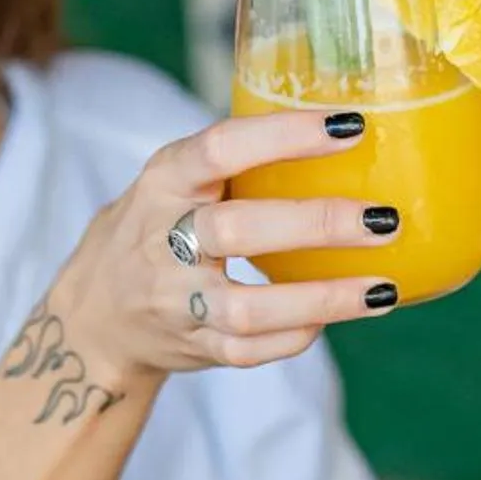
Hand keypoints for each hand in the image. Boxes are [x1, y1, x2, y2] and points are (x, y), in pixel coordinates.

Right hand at [43, 110, 400, 394]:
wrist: (97, 313)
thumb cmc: (159, 227)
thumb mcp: (175, 180)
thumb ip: (235, 162)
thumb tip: (344, 131)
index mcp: (164, 182)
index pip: (220, 149)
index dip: (284, 136)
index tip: (351, 127)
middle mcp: (163, 241)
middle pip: (236, 231)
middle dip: (314, 223)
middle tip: (384, 218)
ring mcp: (177, 302)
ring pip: (247, 307)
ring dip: (321, 299)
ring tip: (381, 288)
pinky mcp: (195, 349)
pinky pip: (251, 351)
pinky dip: (297, 336)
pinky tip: (338, 316)